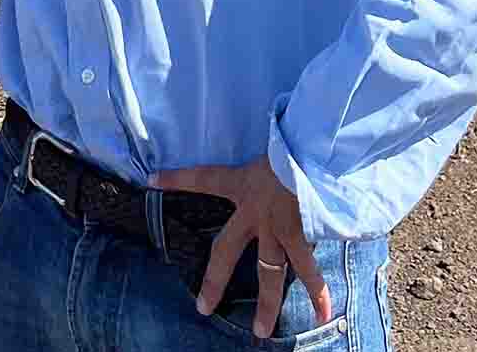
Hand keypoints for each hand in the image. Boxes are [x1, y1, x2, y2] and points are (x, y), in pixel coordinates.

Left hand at [151, 155, 329, 338]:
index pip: (202, 178)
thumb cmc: (294, 146)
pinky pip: (309, 270)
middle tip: (203, 308)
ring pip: (269, 274)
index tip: (152, 180)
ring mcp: (276, 229)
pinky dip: (320, 293)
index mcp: (242, 183)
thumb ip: (266, 160)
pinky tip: (325, 314)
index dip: (176, 179)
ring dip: (267, 305)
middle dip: (215, 281)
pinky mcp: (301, 237)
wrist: (315, 157)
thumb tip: (277, 153)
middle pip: (226, 252)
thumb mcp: (271, 149)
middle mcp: (254, 212)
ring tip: (262, 331)